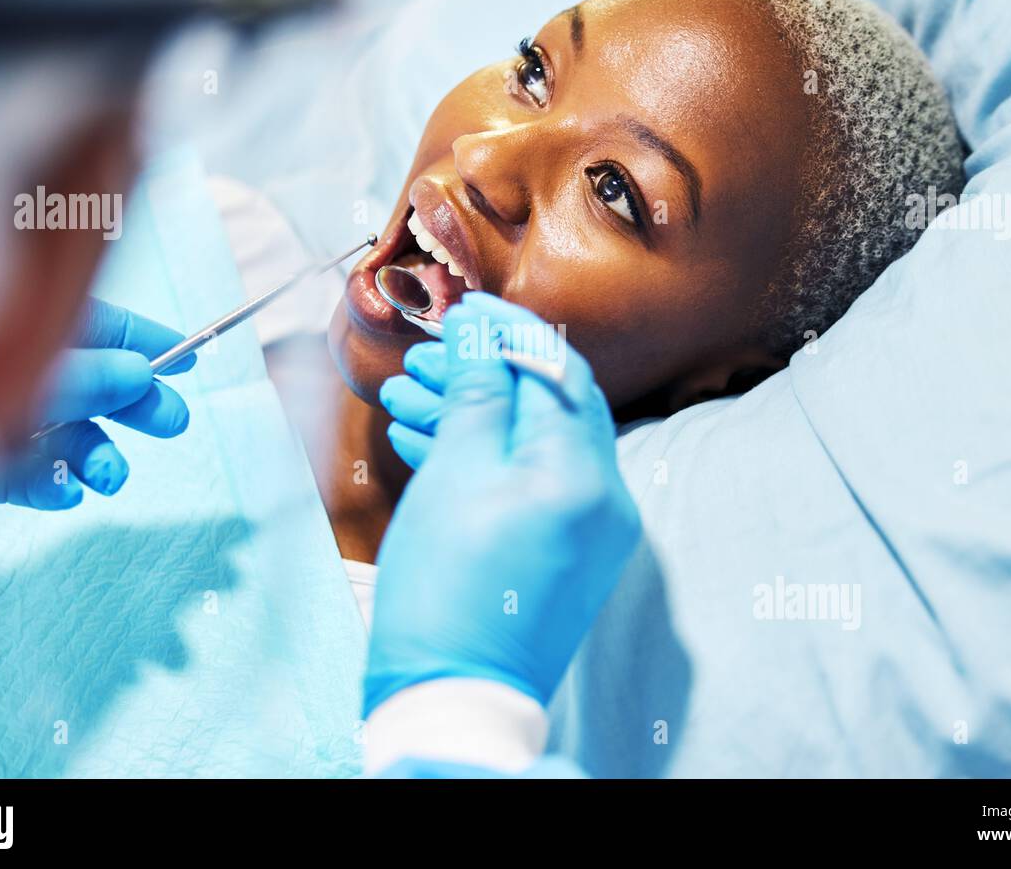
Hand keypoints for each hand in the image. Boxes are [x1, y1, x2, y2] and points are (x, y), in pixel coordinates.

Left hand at [0, 297, 195, 509]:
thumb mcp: (13, 377)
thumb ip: (82, 378)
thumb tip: (139, 372)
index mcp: (7, 325)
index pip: (90, 324)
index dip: (143, 339)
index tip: (189, 358)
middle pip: (83, 379)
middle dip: (132, 404)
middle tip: (172, 423)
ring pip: (59, 431)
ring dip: (95, 454)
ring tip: (109, 476)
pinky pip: (22, 471)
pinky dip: (51, 483)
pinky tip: (63, 492)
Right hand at [365, 292, 640, 712]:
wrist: (452, 700)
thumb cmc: (447, 591)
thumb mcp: (456, 474)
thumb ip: (478, 392)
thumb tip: (481, 327)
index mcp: (587, 475)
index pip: (559, 372)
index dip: (507, 332)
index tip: (458, 311)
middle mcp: (605, 501)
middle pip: (546, 409)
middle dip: (481, 376)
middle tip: (419, 360)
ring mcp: (589, 535)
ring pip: (531, 450)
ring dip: (473, 418)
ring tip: (404, 399)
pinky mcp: (563, 559)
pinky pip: (529, 491)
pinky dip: (484, 465)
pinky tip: (426, 444)